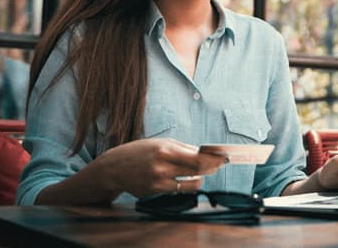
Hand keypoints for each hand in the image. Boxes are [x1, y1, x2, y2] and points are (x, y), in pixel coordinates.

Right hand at [98, 138, 227, 196]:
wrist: (113, 168)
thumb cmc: (139, 151)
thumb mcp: (160, 143)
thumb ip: (183, 149)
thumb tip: (205, 153)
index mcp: (165, 150)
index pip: (198, 159)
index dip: (214, 160)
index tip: (224, 157)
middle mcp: (162, 167)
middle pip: (198, 171)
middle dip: (212, 168)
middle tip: (220, 164)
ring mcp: (158, 182)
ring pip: (190, 184)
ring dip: (199, 178)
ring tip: (199, 172)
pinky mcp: (154, 193)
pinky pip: (177, 190)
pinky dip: (183, 183)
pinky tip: (183, 177)